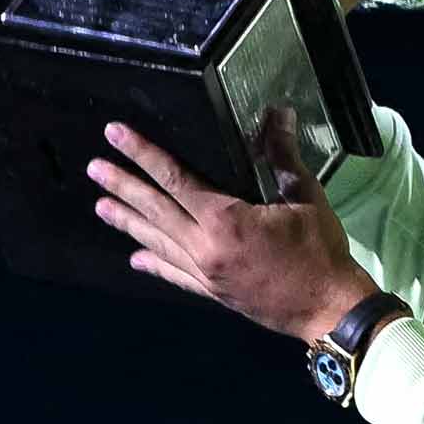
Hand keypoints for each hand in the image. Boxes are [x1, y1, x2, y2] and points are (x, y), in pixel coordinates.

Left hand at [86, 109, 380, 343]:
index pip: (174, 179)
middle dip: (123, 186)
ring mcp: (205, 273)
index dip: (144, 154)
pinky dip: (153, 263)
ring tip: (101, 206)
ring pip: (158, 242)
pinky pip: (175, 274)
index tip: (116, 135)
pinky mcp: (212, 292)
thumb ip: (283, 157)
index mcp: (226, 220)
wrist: (328, 310)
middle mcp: (205, 247)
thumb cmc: (320, 251)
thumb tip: (277, 114)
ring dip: (128, 222)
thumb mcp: (305, 198)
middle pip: (156, 210)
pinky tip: (134, 258)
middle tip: (94, 168)